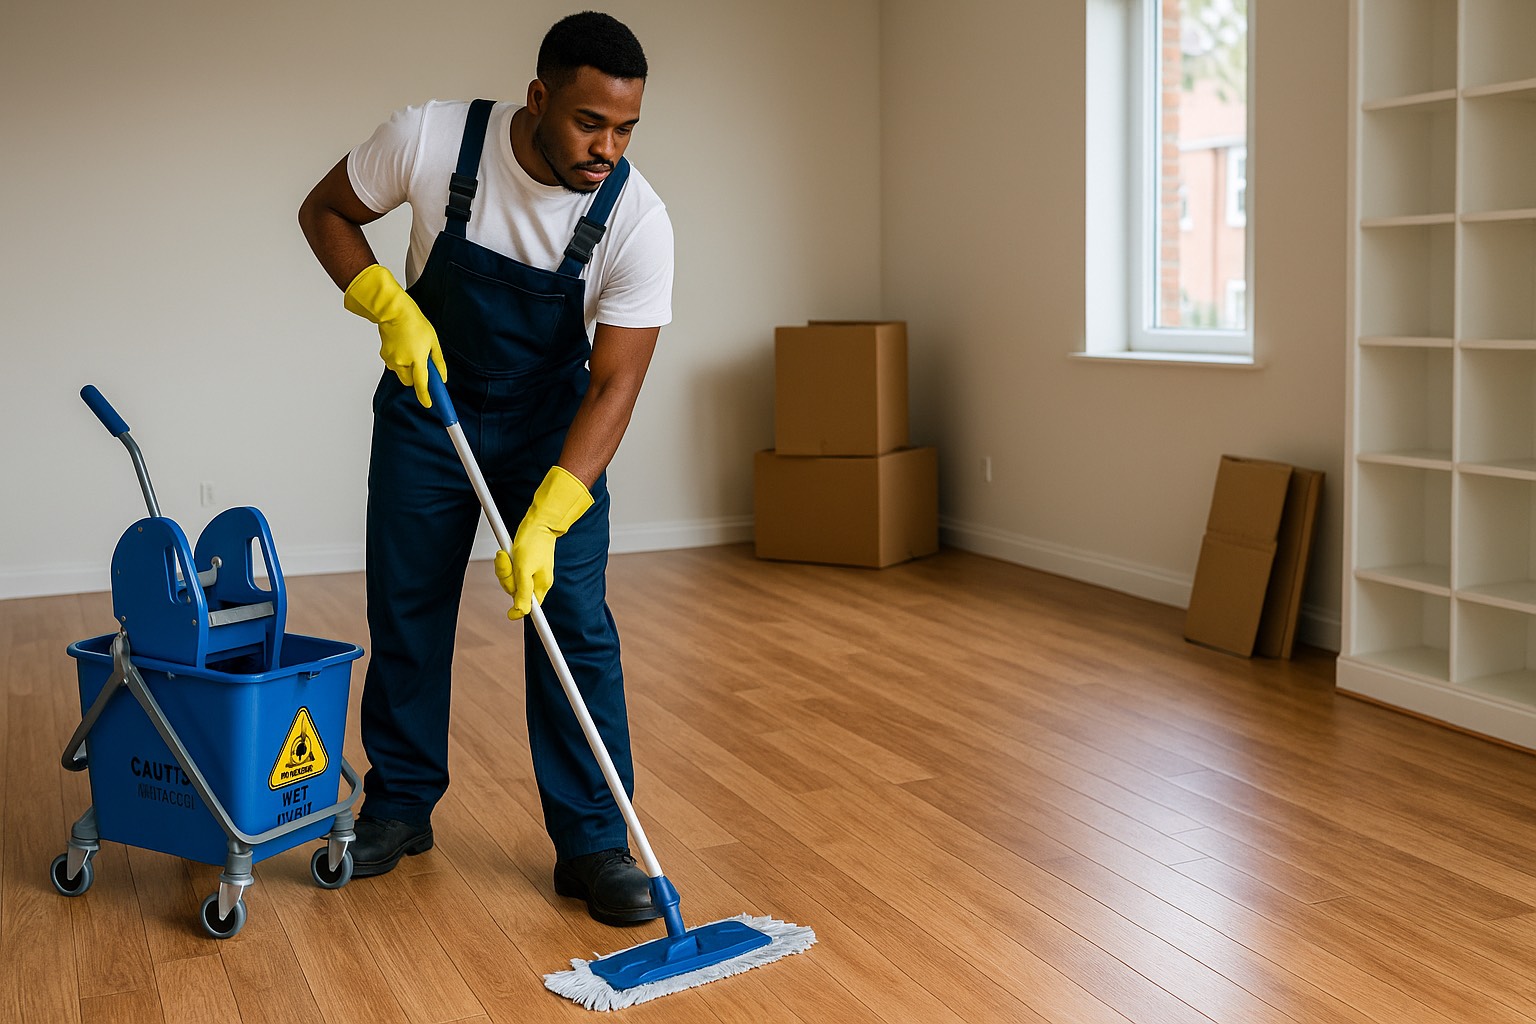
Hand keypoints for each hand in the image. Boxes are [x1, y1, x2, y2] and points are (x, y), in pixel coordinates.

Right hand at [343, 264, 446, 406]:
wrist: (393, 311)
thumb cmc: (414, 323)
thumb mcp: (433, 342)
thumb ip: (438, 362)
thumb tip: (442, 378)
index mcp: (417, 359)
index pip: (422, 385)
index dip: (426, 397)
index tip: (429, 404)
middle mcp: (402, 362)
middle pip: (411, 382)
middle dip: (417, 377)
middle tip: (422, 363)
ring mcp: (391, 360)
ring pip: (402, 374)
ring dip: (408, 368)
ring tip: (412, 349)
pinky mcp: (384, 356)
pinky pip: (395, 365)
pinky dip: (400, 361)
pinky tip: (403, 346)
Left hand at [495, 466, 593, 618]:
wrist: (539, 521)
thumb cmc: (534, 541)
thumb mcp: (525, 569)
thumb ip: (522, 592)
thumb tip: (521, 613)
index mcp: (540, 585)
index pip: (531, 608)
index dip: (521, 613)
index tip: (511, 618)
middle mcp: (535, 581)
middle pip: (513, 591)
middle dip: (506, 577)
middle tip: (508, 562)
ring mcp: (528, 573)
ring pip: (508, 579)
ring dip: (503, 567)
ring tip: (505, 554)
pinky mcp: (522, 564)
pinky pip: (508, 569)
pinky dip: (504, 562)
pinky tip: (505, 553)